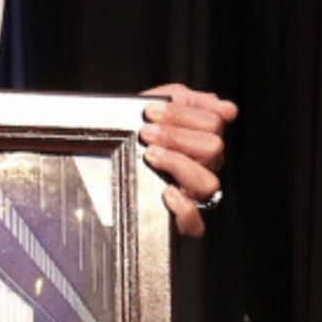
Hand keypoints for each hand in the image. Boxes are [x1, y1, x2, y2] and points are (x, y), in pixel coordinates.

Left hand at [138, 84, 236, 238]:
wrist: (95, 163)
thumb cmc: (128, 134)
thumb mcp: (153, 105)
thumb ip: (185, 99)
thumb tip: (226, 108)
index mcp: (199, 140)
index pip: (213, 123)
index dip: (182, 114)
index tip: (150, 112)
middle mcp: (200, 168)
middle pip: (213, 149)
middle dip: (177, 136)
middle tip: (147, 133)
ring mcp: (191, 195)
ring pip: (209, 182)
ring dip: (179, 164)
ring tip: (150, 155)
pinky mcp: (178, 221)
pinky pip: (195, 223)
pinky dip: (183, 207)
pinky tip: (166, 192)